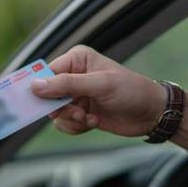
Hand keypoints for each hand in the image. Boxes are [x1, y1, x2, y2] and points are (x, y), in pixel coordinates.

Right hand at [31, 45, 166, 136]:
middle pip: (47, 96)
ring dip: (71, 119)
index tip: (36, 103)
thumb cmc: (131, 91)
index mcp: (77, 60)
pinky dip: (76, 127)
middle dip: (61, 108)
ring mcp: (77, 96)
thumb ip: (67, 85)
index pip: (47, 73)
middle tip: (77, 113)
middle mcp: (74, 76)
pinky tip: (94, 122)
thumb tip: (35, 86)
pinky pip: (65, 123)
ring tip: (89, 118)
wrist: (152, 113)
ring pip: (55, 113)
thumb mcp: (99, 85)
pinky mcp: (81, 112)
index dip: (41, 89)